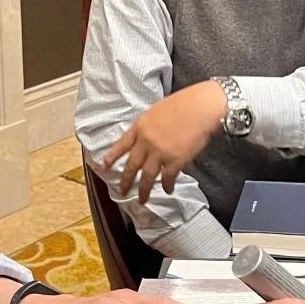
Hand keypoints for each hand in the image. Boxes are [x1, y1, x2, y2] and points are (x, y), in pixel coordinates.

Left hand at [102, 80, 227, 204]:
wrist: (201, 107)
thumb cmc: (183, 103)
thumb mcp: (157, 110)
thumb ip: (148, 125)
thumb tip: (146, 136)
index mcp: (140, 127)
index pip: (121, 145)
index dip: (111, 157)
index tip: (103, 167)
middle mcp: (146, 142)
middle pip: (132, 165)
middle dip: (126, 181)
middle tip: (122, 191)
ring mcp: (159, 153)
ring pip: (147, 177)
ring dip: (144, 190)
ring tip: (142, 200)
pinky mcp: (175, 161)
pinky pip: (168, 178)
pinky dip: (167, 185)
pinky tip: (168, 190)